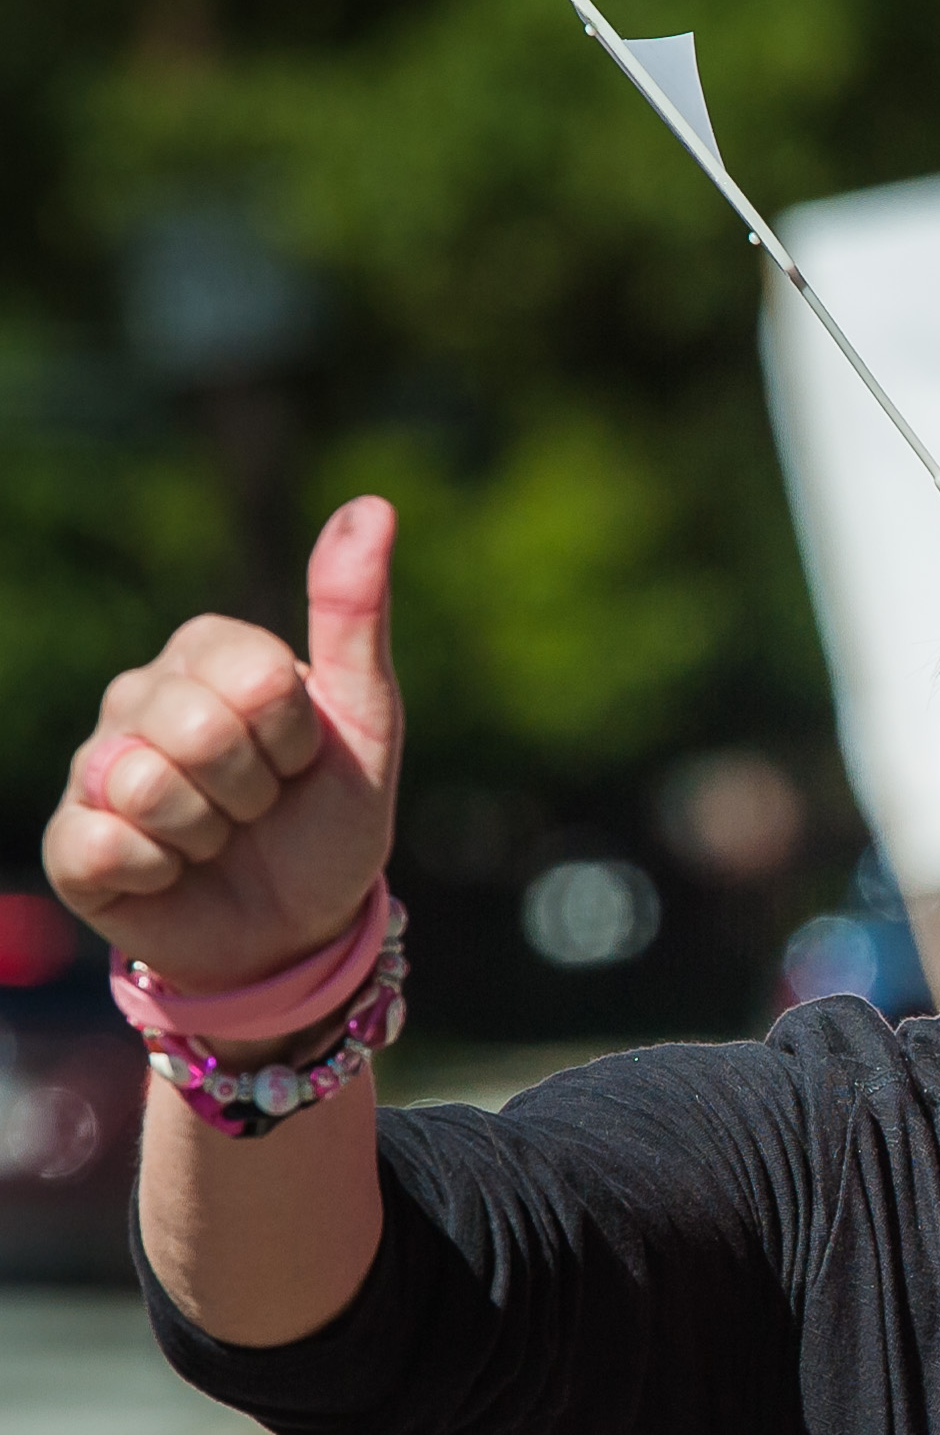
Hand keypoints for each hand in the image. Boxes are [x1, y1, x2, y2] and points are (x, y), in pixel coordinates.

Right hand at [43, 498, 404, 993]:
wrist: (297, 928)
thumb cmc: (329, 819)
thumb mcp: (367, 723)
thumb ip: (357, 618)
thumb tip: (371, 505)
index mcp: (207, 653)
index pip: (252, 676)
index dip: (292, 736)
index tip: (300, 759)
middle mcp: (138, 695)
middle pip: (197, 730)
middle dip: (253, 788)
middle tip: (260, 807)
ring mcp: (95, 765)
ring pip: (146, 785)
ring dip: (210, 832)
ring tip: (218, 838)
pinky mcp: (72, 839)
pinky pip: (107, 843)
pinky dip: (162, 871)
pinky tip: (170, 871)